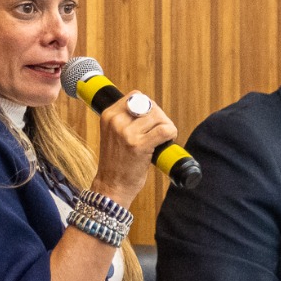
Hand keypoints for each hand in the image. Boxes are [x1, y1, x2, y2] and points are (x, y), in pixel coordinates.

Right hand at [90, 93, 176, 207]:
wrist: (111, 185)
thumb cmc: (116, 162)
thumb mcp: (112, 134)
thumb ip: (125, 120)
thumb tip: (150, 107)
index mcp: (108, 115)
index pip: (136, 95)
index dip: (148, 106)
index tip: (151, 120)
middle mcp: (116, 121)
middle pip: (149, 105)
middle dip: (160, 117)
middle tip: (160, 131)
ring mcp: (127, 133)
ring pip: (159, 117)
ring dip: (167, 126)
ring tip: (163, 138)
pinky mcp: (139, 145)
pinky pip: (164, 130)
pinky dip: (171, 133)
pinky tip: (168, 141)